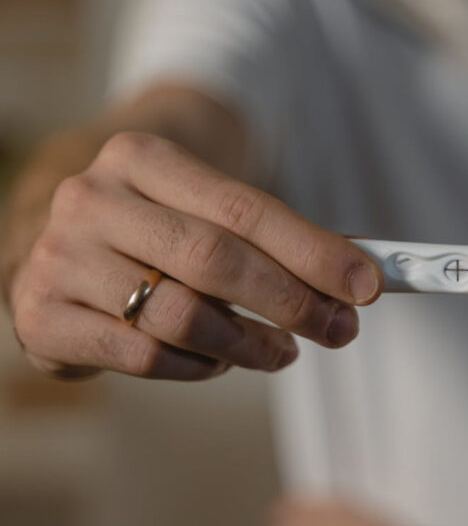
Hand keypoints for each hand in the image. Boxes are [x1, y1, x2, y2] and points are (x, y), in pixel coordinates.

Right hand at [10, 132, 382, 378]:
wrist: (57, 246)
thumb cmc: (155, 233)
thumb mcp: (206, 214)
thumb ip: (273, 240)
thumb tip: (357, 276)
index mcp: (142, 158)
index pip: (245, 209)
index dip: (313, 251)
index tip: (366, 286)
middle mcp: (92, 199)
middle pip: (216, 260)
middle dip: (293, 303)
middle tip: (340, 331)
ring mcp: (60, 257)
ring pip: (182, 316)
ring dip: (250, 344)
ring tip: (280, 352)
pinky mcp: (42, 316)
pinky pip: (145, 356)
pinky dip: (198, 367)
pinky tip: (218, 360)